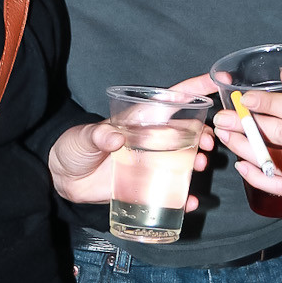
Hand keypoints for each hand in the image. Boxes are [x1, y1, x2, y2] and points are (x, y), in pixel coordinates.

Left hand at [48, 75, 215, 206]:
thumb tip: (115, 137)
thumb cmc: (75, 147)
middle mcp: (152, 138)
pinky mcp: (147, 185)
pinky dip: (185, 196)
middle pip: (188, 130)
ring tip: (202, 166)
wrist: (63, 179)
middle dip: (205, 133)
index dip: (196, 87)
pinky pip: (172, 190)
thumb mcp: (84, 137)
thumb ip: (98, 134)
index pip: (173, 98)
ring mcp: (152, 162)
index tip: (218, 80)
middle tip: (209, 143)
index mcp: (141, 119)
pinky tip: (191, 202)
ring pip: (185, 159)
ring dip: (199, 161)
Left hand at [213, 85, 281, 204]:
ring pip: (276, 162)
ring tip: (226, 137)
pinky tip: (242, 166)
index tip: (244, 98)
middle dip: (246, 125)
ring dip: (245, 149)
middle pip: (279, 134)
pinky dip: (259, 178)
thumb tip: (281, 76)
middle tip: (223, 117)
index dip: (266, 103)